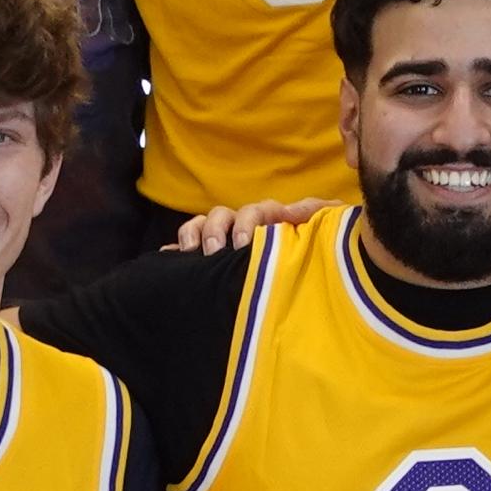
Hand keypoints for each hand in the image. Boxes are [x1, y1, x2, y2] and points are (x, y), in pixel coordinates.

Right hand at [165, 196, 337, 254]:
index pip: (255, 211)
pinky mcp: (210, 261)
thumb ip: (315, 213)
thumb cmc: (318, 251)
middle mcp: (245, 228)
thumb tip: (296, 209)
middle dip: (216, 230)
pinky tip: (166, 256)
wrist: (317, 280)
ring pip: (201, 226)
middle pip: (222, 216)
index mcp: (270, 220)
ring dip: (194, 234)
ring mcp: (225, 242)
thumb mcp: (324, 232)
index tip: (243, 244)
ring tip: (192, 253)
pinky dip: (174, 250)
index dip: (247, 222)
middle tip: (215, 252)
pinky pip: (186, 248)